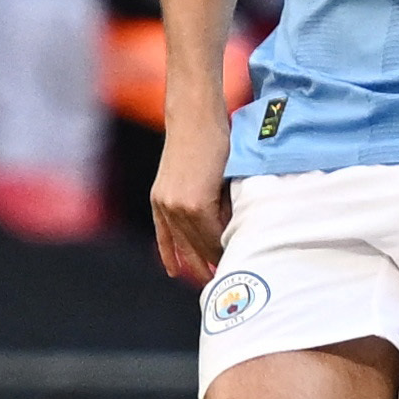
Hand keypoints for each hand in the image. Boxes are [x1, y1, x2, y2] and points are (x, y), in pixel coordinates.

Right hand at [149, 117, 231, 286]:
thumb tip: (234, 236)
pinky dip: (168, 251)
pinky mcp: (158, 197)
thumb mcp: (231, 180)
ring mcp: (164, 203)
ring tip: (207, 280)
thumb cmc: (220, 143)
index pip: (215, 242)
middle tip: (228, 281)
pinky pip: (162, 233)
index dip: (227, 256)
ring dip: (193, 262)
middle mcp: (176, 209)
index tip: (240, 267)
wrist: (194, 118)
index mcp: (197, 206)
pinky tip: (174, 270)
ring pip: (180, 243)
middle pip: (197, 246)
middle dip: (212, 263)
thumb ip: (229, 211)